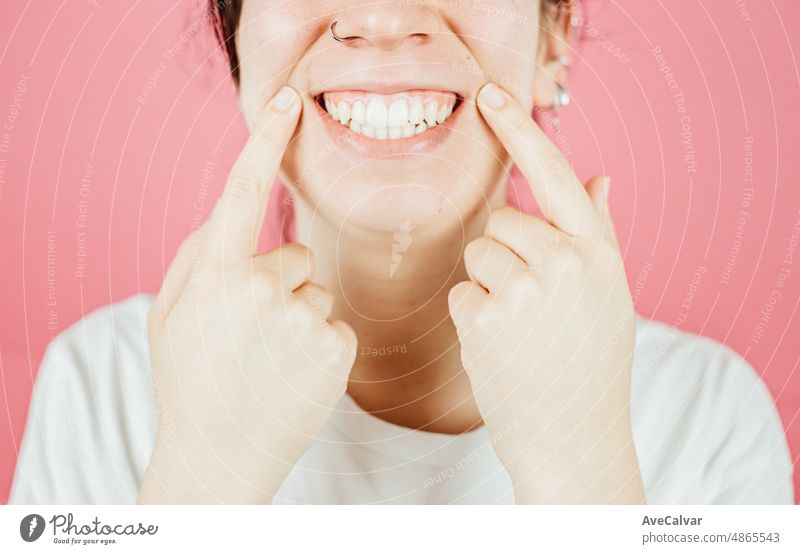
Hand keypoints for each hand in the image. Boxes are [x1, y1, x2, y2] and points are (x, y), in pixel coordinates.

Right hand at [139, 87, 356, 503]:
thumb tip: (231, 215)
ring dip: (300, 316)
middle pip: (294, 257)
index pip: (242, 193)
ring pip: (317, 290)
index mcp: (214, 275)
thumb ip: (197, 255)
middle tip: (254, 336)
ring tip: (272, 360)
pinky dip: (322, 343)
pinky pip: (336, 322)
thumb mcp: (170, 313)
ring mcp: (301, 320)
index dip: (265, 142)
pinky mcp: (335, 348)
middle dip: (280, 284)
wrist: (221, 455)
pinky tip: (296, 374)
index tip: (285, 101)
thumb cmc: (192, 379)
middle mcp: (259, 289)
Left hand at [448, 83, 643, 503]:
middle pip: (502, 221)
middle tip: (526, 302)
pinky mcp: (484, 319)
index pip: (555, 176)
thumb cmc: (591, 366)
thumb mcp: (610, 297)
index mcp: (599, 255)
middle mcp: (564, 264)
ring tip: (515, 327)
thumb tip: (600, 175)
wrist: (573, 440)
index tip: (491, 95)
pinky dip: (471, 316)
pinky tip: (498, 348)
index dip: (520, 131)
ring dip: (486, 284)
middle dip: (503, 253)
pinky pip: (460, 292)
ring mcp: (523, 291)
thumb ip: (598, 234)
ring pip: (476, 252)